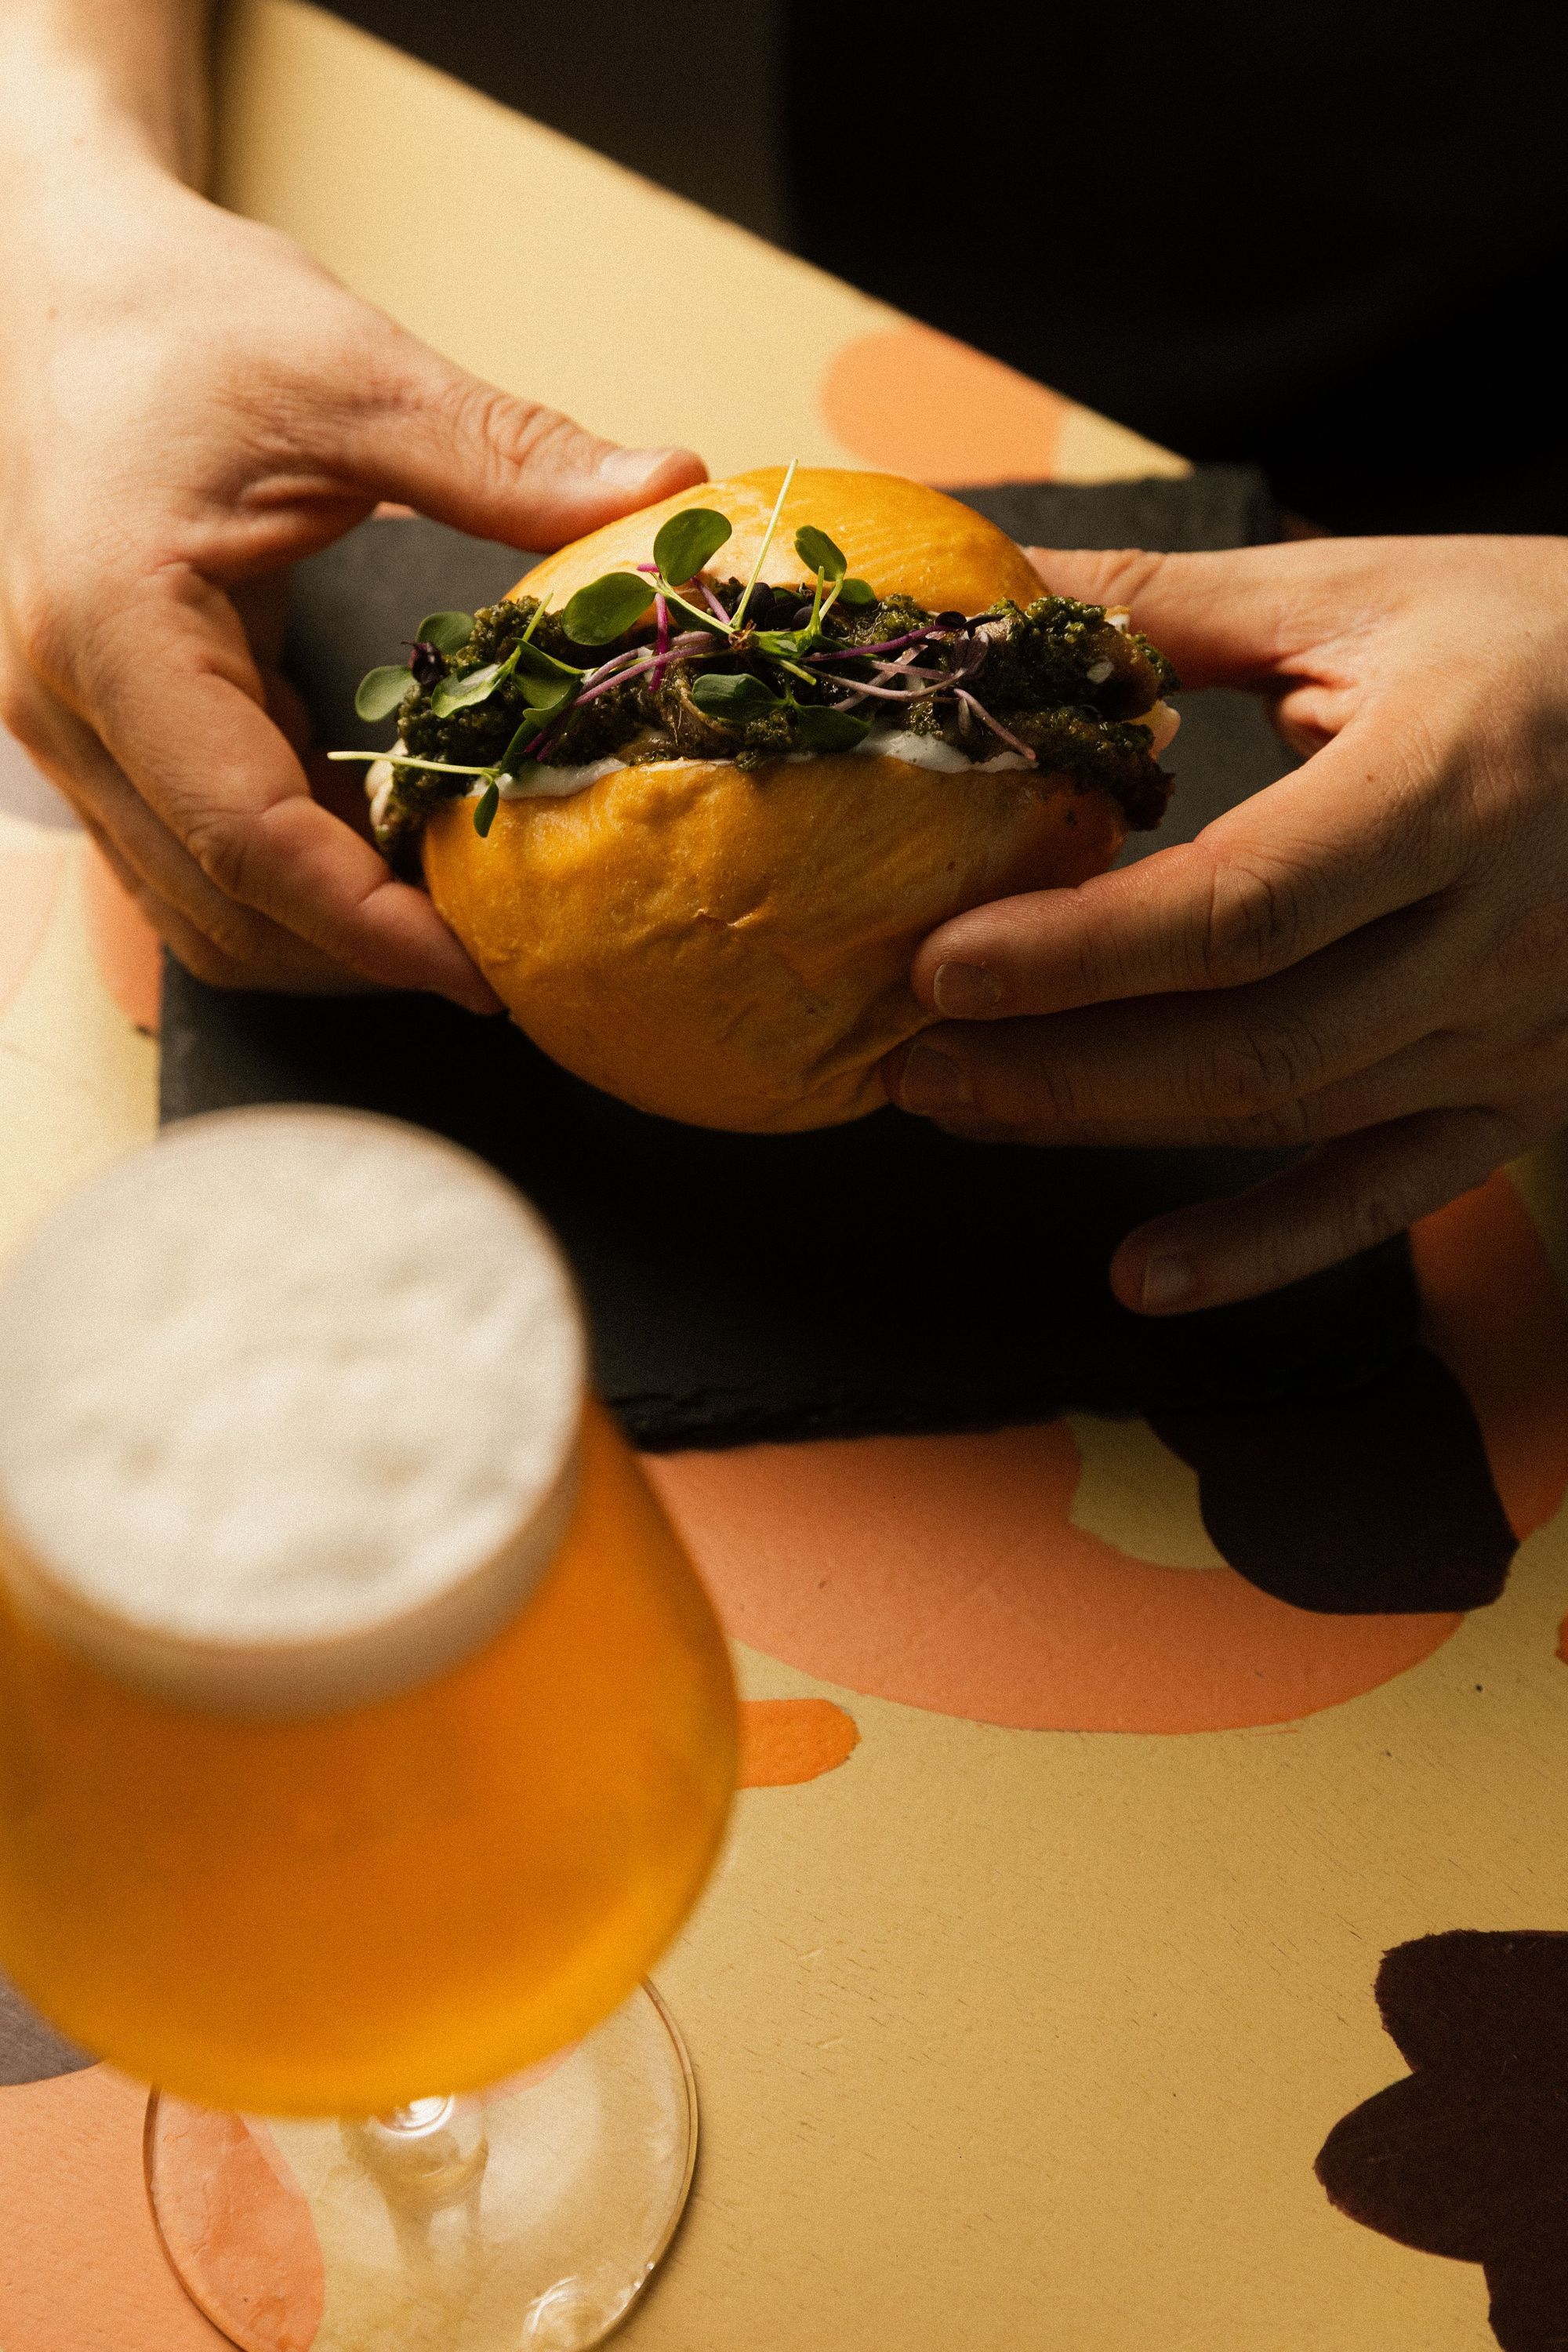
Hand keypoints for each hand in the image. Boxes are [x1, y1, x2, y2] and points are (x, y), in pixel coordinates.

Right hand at [0, 157, 703, 1002]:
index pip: (249, 840)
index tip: (482, 974)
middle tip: (498, 957)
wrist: (68, 280)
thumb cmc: (184, 318)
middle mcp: (73, 706)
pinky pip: (197, 850)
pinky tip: (393, 846)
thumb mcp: (353, 376)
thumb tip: (665, 492)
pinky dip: (296, 876)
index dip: (371, 929)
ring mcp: (76, 729)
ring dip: (325, 930)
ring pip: (197, 905)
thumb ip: (504, 455)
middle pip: (218, 908)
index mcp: (119, 633)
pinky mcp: (107, 728)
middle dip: (356, 955)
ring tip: (457, 912)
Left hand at [883, 535, 1567, 1310]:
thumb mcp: (1368, 595)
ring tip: (961, 1106)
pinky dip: (1262, 1249)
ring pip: (1286, 1117)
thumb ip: (1168, 609)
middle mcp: (1489, 934)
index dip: (1079, 954)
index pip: (1240, 907)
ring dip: (1106, 1128)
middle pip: (1245, 1038)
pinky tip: (1142, 1279)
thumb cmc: (1544, 641)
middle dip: (1055, 1062)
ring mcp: (1511, 1033)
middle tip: (909, 1056)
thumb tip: (987, 586)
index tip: (938, 961)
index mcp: (1447, 788)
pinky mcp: (1517, 1095)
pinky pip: (1384, 1195)